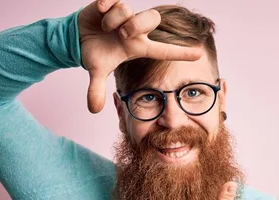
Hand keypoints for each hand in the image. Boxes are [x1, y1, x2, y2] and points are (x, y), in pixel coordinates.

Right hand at [77, 0, 203, 113]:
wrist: (79, 36)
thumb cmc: (96, 52)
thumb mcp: (96, 70)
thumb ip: (96, 89)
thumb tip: (93, 109)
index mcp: (138, 46)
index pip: (163, 50)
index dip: (181, 53)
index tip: (199, 54)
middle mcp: (136, 29)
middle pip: (153, 18)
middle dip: (136, 26)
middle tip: (122, 35)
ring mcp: (125, 14)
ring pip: (128, 10)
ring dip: (114, 21)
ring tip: (105, 28)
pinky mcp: (112, 2)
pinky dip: (104, 7)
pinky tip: (100, 13)